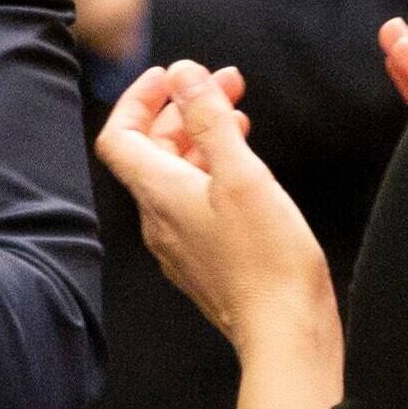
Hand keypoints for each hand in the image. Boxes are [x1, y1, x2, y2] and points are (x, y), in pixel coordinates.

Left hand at [95, 63, 336, 368]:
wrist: (287, 336)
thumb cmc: (267, 258)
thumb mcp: (241, 173)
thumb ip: (208, 118)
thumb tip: (181, 72)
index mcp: (158, 194)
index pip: (120, 135)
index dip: (139, 98)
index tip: (172, 74)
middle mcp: (159, 220)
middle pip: (153, 151)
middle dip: (185, 109)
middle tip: (228, 83)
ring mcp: (181, 245)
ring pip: (177, 176)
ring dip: (202, 137)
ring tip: (241, 115)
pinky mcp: (206, 262)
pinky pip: (195, 202)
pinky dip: (214, 170)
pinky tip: (246, 167)